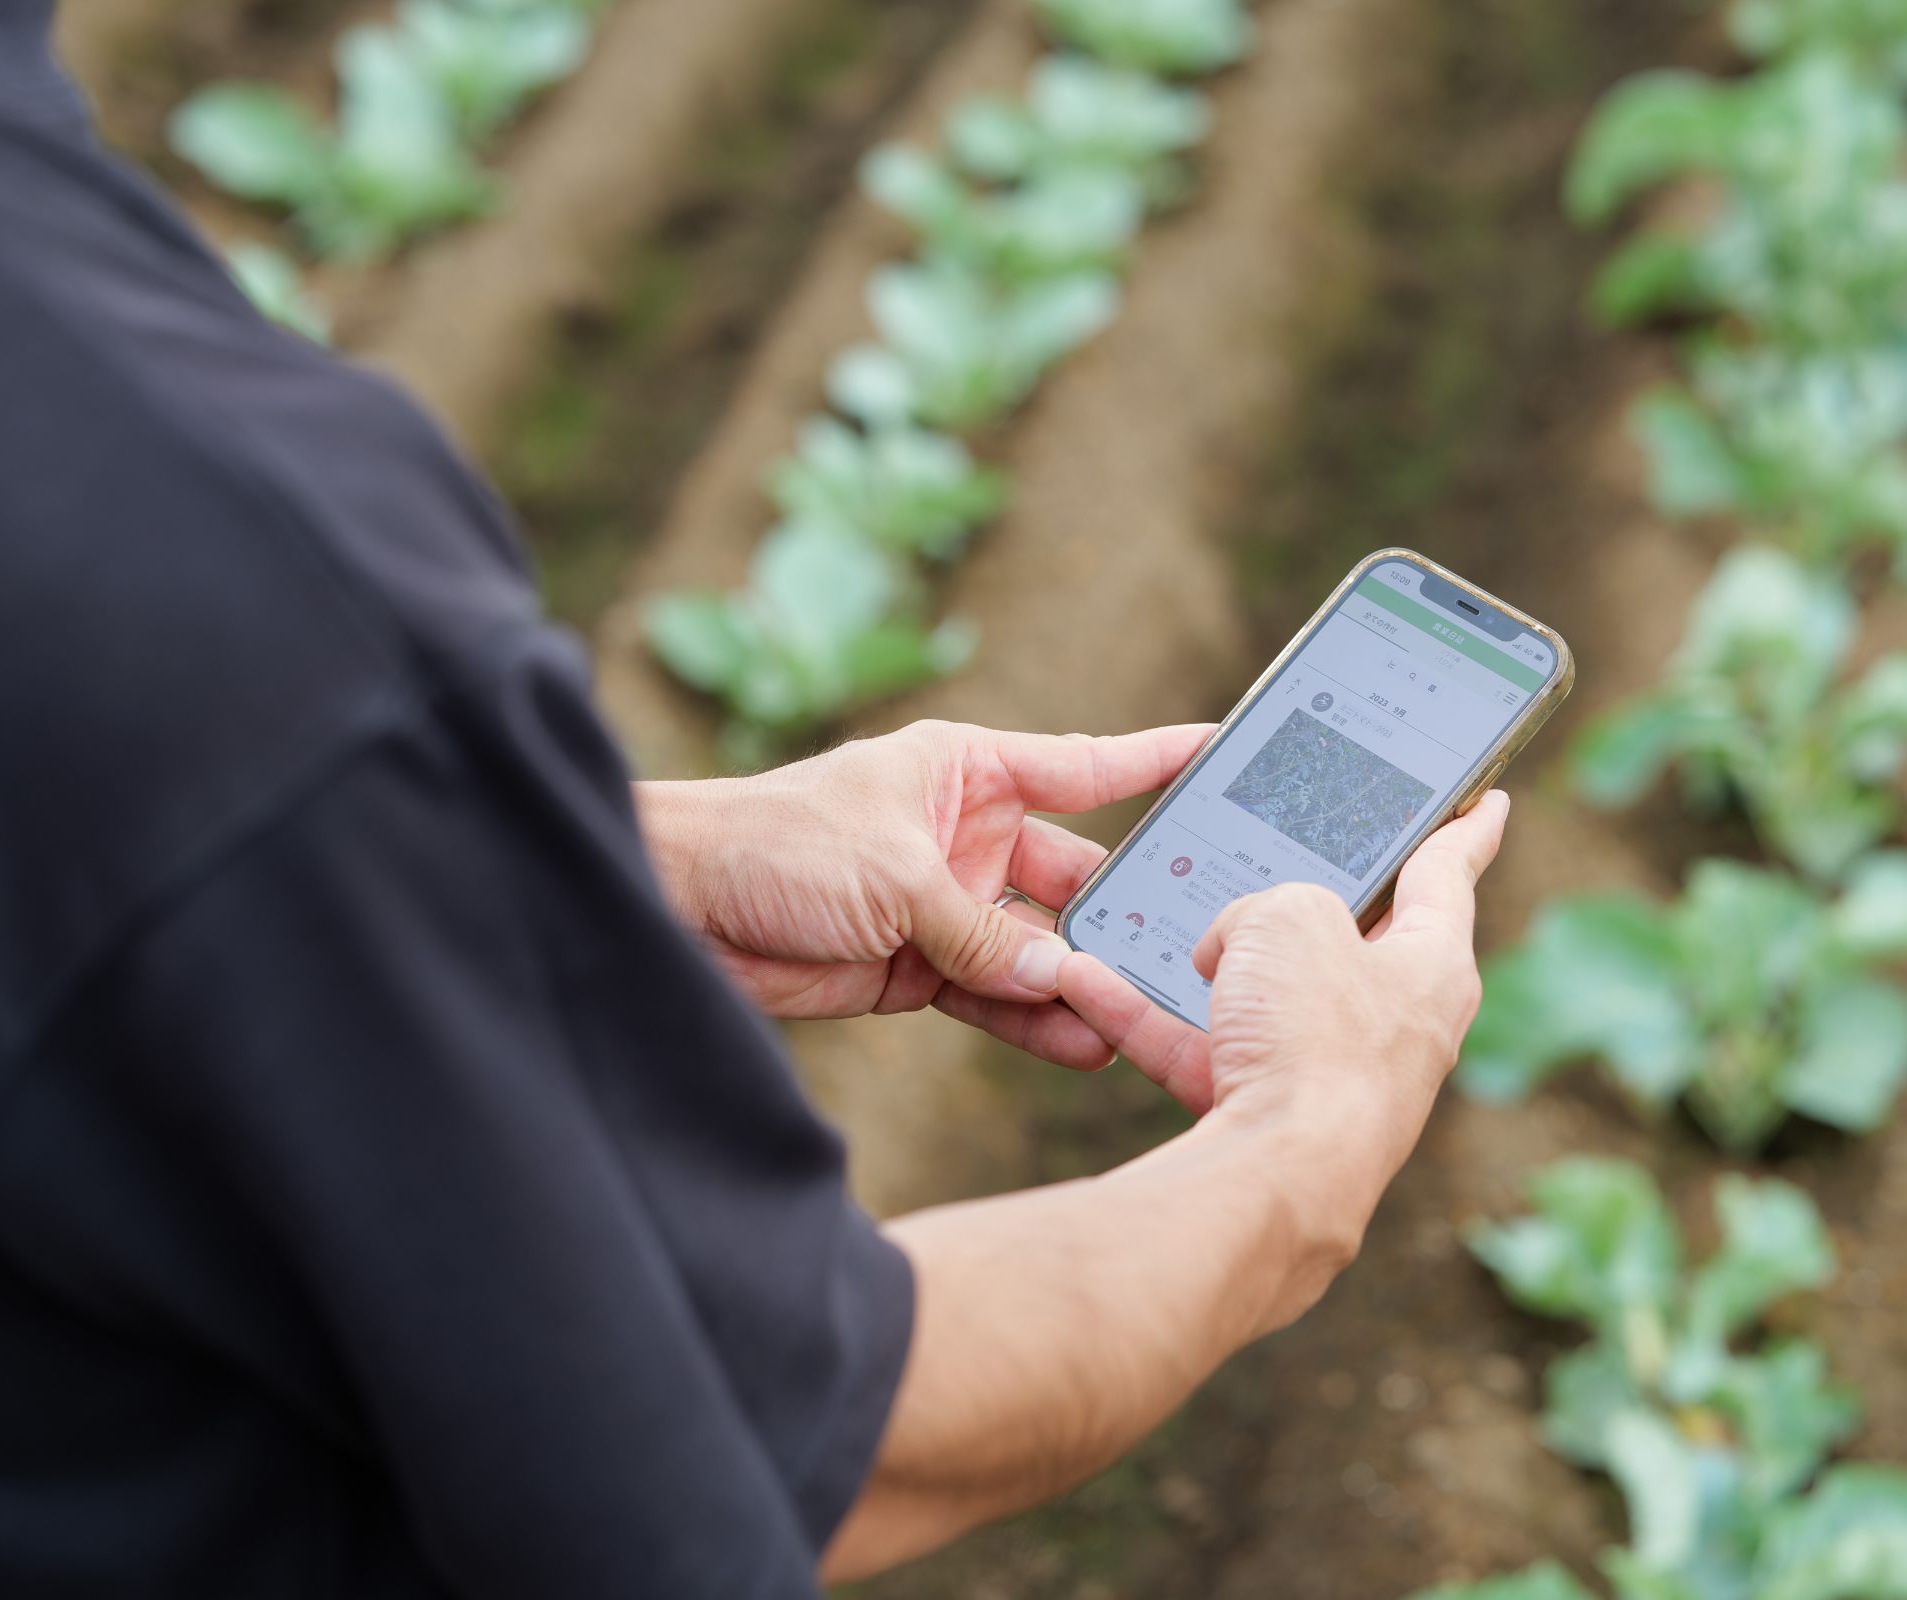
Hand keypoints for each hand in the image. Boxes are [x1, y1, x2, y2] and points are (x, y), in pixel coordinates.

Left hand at [638, 719, 1210, 1066]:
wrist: (682, 909)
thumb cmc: (777, 844)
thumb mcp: (895, 876)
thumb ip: (982, 935)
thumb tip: (1064, 984)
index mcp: (967, 771)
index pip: (1085, 765)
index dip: (1154, 762)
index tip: (1223, 756)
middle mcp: (966, 835)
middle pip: (1074, 875)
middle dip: (1123, 912)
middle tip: (1188, 946)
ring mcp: (946, 904)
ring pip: (1038, 949)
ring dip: (1080, 982)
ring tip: (1139, 1017)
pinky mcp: (918, 968)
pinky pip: (996, 995)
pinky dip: (1034, 1020)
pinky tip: (1081, 1042)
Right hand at [1058, 791, 1509, 1232]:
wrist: (1276, 1175)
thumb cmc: (1314, 1038)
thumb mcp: (1290, 914)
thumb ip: (1267, 905)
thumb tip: (1231, 949)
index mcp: (1433, 967)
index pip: (1450, 875)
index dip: (1463, 827)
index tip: (1485, 802)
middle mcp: (1393, 1027)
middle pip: (1347, 938)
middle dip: (1301, 900)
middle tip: (1284, 854)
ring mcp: (1328, 1076)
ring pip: (1259, 997)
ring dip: (1201, 962)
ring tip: (1149, 915)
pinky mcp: (1266, 1114)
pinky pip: (1198, 1046)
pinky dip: (1146, 1016)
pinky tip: (1087, 981)